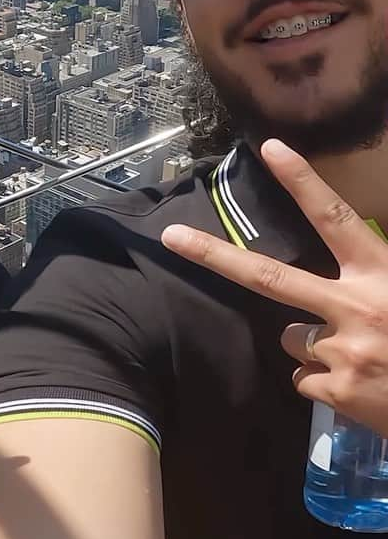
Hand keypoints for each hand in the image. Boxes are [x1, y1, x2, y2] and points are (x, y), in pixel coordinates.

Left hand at [161, 138, 387, 436]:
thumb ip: (371, 271)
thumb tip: (333, 260)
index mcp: (380, 272)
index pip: (334, 217)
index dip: (302, 181)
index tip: (270, 146)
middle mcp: (354, 306)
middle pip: (269, 278)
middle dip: (213, 256)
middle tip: (170, 237)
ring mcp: (340, 351)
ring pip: (291, 337)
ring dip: (313, 344)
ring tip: (360, 355)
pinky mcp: (335, 392)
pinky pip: (305, 379)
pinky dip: (324, 382)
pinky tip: (360, 385)